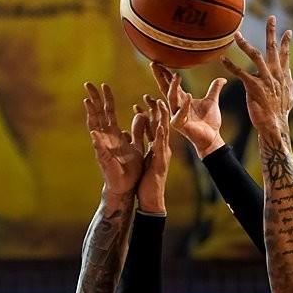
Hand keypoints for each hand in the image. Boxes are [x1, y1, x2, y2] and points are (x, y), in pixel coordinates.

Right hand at [84, 82, 144, 196]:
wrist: (127, 187)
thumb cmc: (130, 168)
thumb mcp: (137, 144)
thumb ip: (137, 130)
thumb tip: (140, 114)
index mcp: (115, 134)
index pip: (109, 112)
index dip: (106, 99)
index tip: (104, 85)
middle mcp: (107, 138)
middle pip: (99, 115)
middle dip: (94, 99)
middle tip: (88, 84)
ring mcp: (104, 148)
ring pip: (96, 128)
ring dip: (92, 115)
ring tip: (87, 101)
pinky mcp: (106, 160)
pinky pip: (101, 150)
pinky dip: (97, 142)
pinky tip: (94, 133)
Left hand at [135, 95, 170, 213]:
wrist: (151, 199)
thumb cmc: (147, 181)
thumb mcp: (142, 159)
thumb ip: (139, 145)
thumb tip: (128, 133)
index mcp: (156, 147)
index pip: (154, 125)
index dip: (151, 112)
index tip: (146, 99)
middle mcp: (161, 148)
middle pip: (160, 124)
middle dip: (157, 109)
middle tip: (154, 93)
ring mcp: (162, 154)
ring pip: (163, 131)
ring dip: (162, 117)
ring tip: (161, 102)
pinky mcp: (160, 162)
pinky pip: (161, 146)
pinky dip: (161, 135)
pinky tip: (162, 125)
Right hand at [151, 62, 226, 159]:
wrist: (213, 138)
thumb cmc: (210, 122)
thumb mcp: (212, 100)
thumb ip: (215, 88)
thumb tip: (223, 78)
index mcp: (182, 100)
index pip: (171, 84)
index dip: (165, 73)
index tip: (158, 61)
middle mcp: (176, 107)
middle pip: (165, 89)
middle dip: (159, 76)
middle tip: (154, 63)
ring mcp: (176, 116)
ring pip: (171, 99)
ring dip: (173, 87)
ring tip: (177, 75)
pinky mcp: (180, 125)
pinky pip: (180, 113)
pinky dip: (185, 105)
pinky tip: (189, 95)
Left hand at [221, 16, 292, 139]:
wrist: (275, 125)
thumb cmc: (279, 114)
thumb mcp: (288, 98)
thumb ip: (287, 85)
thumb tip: (289, 78)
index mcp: (282, 76)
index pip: (285, 55)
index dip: (286, 43)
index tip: (288, 31)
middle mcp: (274, 74)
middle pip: (272, 49)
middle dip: (271, 32)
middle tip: (271, 18)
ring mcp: (264, 79)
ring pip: (255, 56)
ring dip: (245, 44)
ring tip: (237, 35)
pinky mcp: (254, 87)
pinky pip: (240, 73)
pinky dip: (231, 65)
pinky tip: (223, 59)